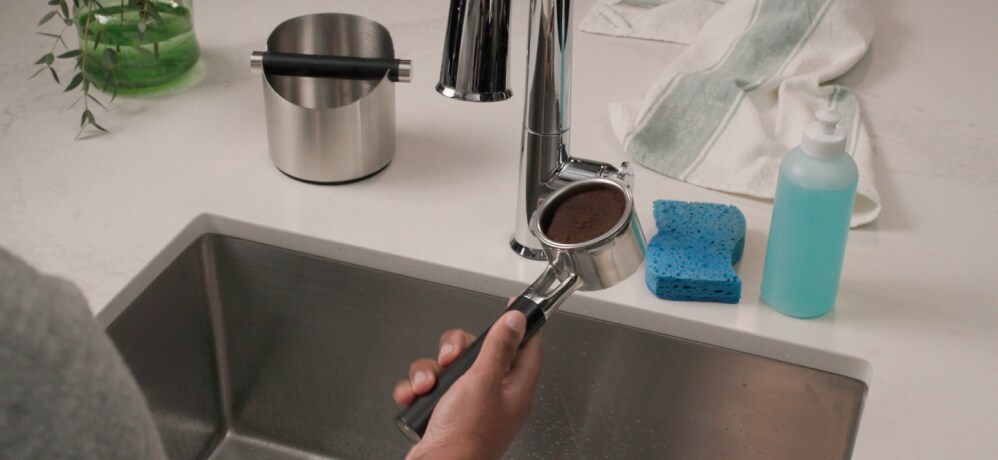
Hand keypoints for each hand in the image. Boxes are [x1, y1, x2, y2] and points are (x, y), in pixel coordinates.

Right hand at [393, 310, 543, 459]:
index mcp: (514, 389)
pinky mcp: (443, 412)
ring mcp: (467, 404)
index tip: (513, 306)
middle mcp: (493, 395)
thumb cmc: (466, 439)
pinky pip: (429, 386)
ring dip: (430, 373)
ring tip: (426, 387)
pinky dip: (417, 389)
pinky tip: (414, 398)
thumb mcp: (483, 383)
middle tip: (450, 360)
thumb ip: (498, 348)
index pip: (527, 347)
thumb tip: (516, 320)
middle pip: (478, 352)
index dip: (520, 325)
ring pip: (448, 368)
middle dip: (455, 351)